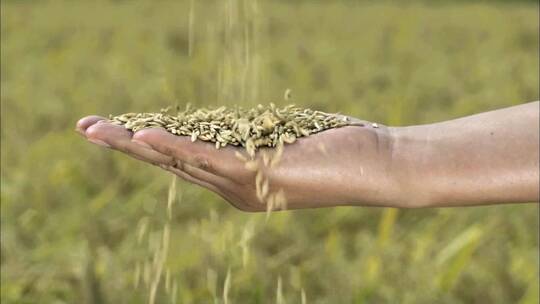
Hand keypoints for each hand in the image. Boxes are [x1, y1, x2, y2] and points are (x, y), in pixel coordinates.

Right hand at [76, 115, 402, 210]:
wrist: (381, 167)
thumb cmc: (340, 149)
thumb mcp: (285, 138)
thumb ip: (254, 137)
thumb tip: (235, 125)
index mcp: (238, 179)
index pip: (182, 158)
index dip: (146, 141)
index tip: (116, 127)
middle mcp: (235, 189)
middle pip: (170, 163)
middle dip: (126, 145)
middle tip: (85, 128)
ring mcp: (246, 186)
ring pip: (180, 163)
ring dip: (137, 145)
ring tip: (99, 130)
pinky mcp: (262, 176)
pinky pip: (210, 161)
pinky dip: (175, 149)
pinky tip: (145, 137)